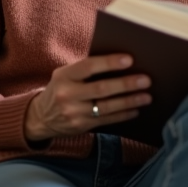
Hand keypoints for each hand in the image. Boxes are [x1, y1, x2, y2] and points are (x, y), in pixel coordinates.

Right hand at [24, 53, 151, 142]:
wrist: (41, 117)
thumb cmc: (61, 88)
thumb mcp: (65, 75)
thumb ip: (86, 70)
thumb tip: (121, 64)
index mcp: (64, 76)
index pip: (88, 66)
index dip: (109, 63)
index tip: (130, 60)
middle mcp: (67, 95)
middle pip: (101, 89)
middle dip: (126, 84)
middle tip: (146, 80)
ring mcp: (73, 113)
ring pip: (106, 107)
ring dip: (129, 101)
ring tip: (147, 96)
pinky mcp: (80, 127)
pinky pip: (106, 120)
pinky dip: (123, 115)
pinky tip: (136, 110)